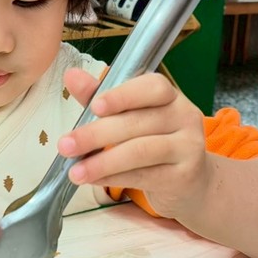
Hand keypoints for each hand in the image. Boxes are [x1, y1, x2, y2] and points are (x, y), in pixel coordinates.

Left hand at [57, 68, 209, 219]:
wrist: (191, 181)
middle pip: (138, 122)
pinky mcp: (184, 176)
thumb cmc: (154, 141)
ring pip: (140, 151)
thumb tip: (71, 76)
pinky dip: (113, 178)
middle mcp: (184, 116)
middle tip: (65, 145)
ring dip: (102, 162)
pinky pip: (144, 176)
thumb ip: (100, 97)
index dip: (123, 95)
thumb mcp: (129, 116)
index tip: (94, 106)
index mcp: (170, 96)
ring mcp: (188, 147)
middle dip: (96, 134)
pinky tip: (92, 180)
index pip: (153, 87)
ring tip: (75, 171)